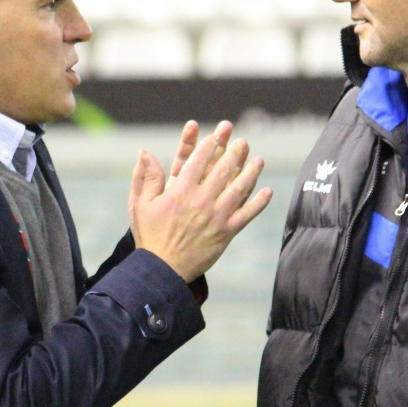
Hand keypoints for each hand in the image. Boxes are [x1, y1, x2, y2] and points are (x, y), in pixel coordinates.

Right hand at [128, 122, 271, 281]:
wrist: (162, 269)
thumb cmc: (150, 236)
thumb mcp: (140, 204)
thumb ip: (145, 177)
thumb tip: (144, 152)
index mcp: (180, 191)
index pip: (198, 161)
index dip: (208, 146)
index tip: (215, 137)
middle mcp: (201, 201)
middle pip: (222, 170)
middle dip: (234, 153)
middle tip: (242, 142)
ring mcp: (216, 217)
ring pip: (238, 189)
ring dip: (251, 172)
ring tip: (259, 161)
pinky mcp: (226, 232)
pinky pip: (246, 214)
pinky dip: (258, 202)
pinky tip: (268, 191)